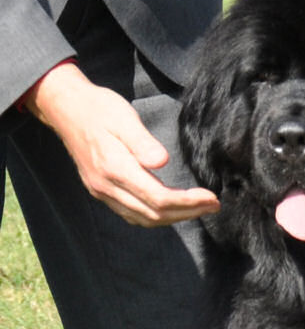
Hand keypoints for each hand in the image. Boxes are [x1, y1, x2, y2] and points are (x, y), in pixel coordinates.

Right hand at [25, 63, 219, 226]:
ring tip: (199, 209)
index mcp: (115, 169)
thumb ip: (143, 142)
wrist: (67, 109)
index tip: (210, 196)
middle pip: (153, 214)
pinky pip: (132, 214)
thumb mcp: (124, 118)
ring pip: (143, 218)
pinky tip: (172, 209)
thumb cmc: (100, 109)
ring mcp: (102, 192)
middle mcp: (107, 187)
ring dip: (174, 218)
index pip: (158, 197)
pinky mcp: (101, 191)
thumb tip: (162, 161)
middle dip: (187, 212)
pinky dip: (156, 216)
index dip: (187, 202)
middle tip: (213, 205)